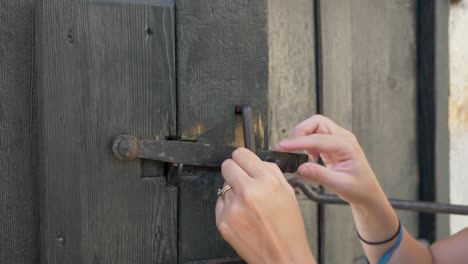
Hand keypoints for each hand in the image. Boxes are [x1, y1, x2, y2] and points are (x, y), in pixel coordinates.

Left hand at [215, 148, 315, 263]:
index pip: (241, 154)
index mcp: (267, 182)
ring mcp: (233, 208)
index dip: (243, 159)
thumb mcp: (288, 192)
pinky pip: (220, 203)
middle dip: (234, 171)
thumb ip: (270, 171)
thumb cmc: (288, 228)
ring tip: (249, 206)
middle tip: (243, 181)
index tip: (244, 163)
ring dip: (233, 192)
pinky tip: (243, 216)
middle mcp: (248, 192)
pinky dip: (229, 207)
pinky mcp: (223, 222)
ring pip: (223, 186)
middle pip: (226, 165)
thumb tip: (255, 161)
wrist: (283, 256)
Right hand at [278, 115, 400, 261]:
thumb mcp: (339, 185)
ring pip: (315, 126)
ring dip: (304, 136)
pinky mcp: (332, 144)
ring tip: (301, 153)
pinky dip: (307, 142)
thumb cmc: (359, 188)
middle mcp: (342, 138)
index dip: (298, 142)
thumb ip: (319, 175)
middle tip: (291, 146)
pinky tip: (309, 155)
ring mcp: (337, 140)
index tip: (284, 146)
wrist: (367, 193)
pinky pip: (316, 135)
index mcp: (347, 145)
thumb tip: (301, 167)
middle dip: (301, 131)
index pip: (317, 138)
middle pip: (316, 122)